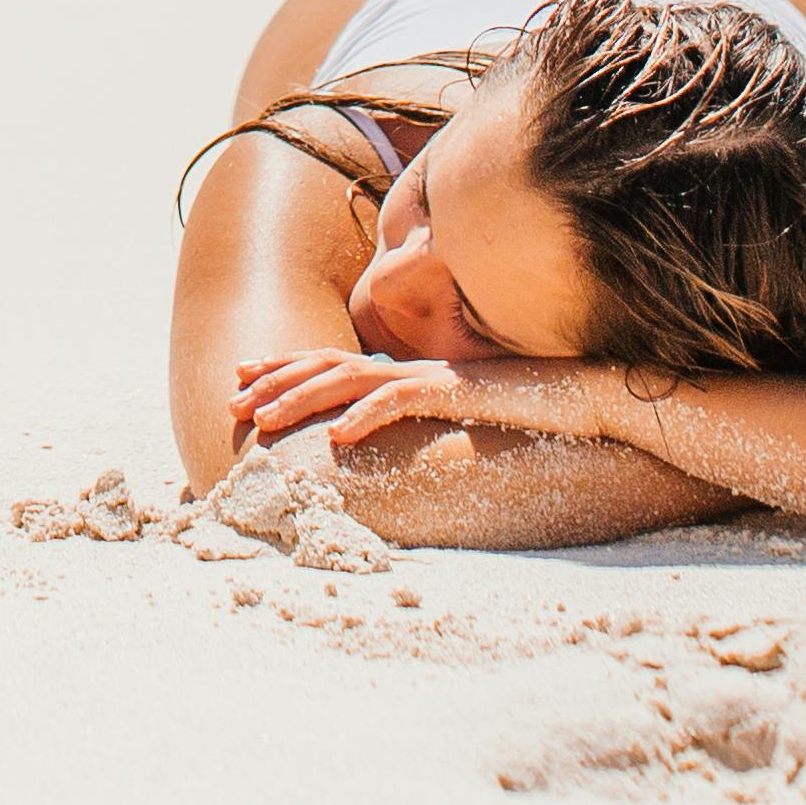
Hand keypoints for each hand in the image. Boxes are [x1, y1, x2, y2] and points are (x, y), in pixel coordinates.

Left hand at [233, 346, 520, 448]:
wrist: (573, 394)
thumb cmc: (514, 411)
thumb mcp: (449, 419)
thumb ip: (412, 421)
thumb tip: (372, 441)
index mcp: (400, 371)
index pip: (329, 363)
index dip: (283, 366)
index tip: (240, 378)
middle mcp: (404, 367)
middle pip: (325, 366)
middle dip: (274, 382)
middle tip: (232, 403)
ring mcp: (426, 376)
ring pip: (348, 381)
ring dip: (301, 398)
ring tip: (264, 422)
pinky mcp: (451, 392)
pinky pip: (399, 401)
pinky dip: (364, 416)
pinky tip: (337, 438)